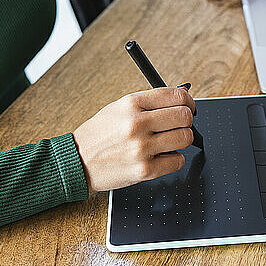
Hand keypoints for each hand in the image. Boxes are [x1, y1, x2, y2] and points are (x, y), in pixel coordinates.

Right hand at [73, 87, 194, 192]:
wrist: (76, 162)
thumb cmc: (99, 135)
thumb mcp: (119, 108)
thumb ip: (149, 103)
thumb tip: (181, 99)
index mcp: (131, 104)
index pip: (176, 95)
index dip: (188, 101)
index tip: (189, 106)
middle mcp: (137, 124)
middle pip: (184, 117)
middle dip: (186, 121)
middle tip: (179, 125)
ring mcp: (141, 148)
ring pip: (185, 138)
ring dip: (181, 140)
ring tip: (168, 142)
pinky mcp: (144, 170)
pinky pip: (177, 161)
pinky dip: (174, 159)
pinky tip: (162, 157)